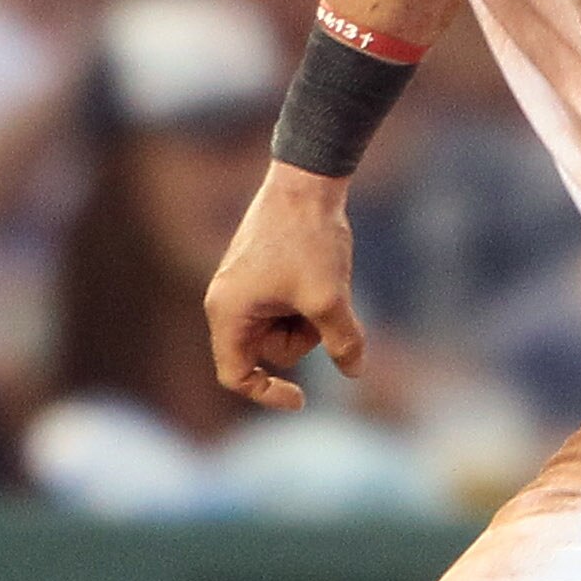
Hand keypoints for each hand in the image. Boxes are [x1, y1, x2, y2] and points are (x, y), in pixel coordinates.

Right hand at [205, 161, 366, 410]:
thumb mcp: (330, 298)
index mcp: (228, 312)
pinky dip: (309, 299)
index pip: (235, 375)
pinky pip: (287, 306)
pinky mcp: (261, 273)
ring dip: (310, 318)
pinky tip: (322, 270)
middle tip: (324, 306)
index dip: (266, 394)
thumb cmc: (309, 238)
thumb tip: (354, 371)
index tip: (302, 399)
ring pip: (283, 329)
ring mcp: (243, 286)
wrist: (307, 181)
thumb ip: (343, 342)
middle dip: (303, 339)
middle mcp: (227, 301)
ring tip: (323, 281)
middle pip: (268, 352)